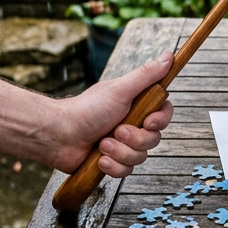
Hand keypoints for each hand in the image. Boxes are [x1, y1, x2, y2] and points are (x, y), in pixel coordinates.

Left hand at [49, 51, 174, 176]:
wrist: (58, 135)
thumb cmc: (86, 109)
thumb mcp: (120, 90)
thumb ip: (147, 75)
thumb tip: (168, 55)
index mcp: (136, 106)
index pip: (164, 114)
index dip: (160, 121)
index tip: (148, 122)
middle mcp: (132, 125)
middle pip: (154, 139)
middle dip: (134, 139)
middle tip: (116, 130)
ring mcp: (122, 145)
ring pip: (140, 157)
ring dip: (120, 152)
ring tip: (102, 144)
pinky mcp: (112, 162)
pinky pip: (126, 171)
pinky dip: (112, 165)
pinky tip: (98, 159)